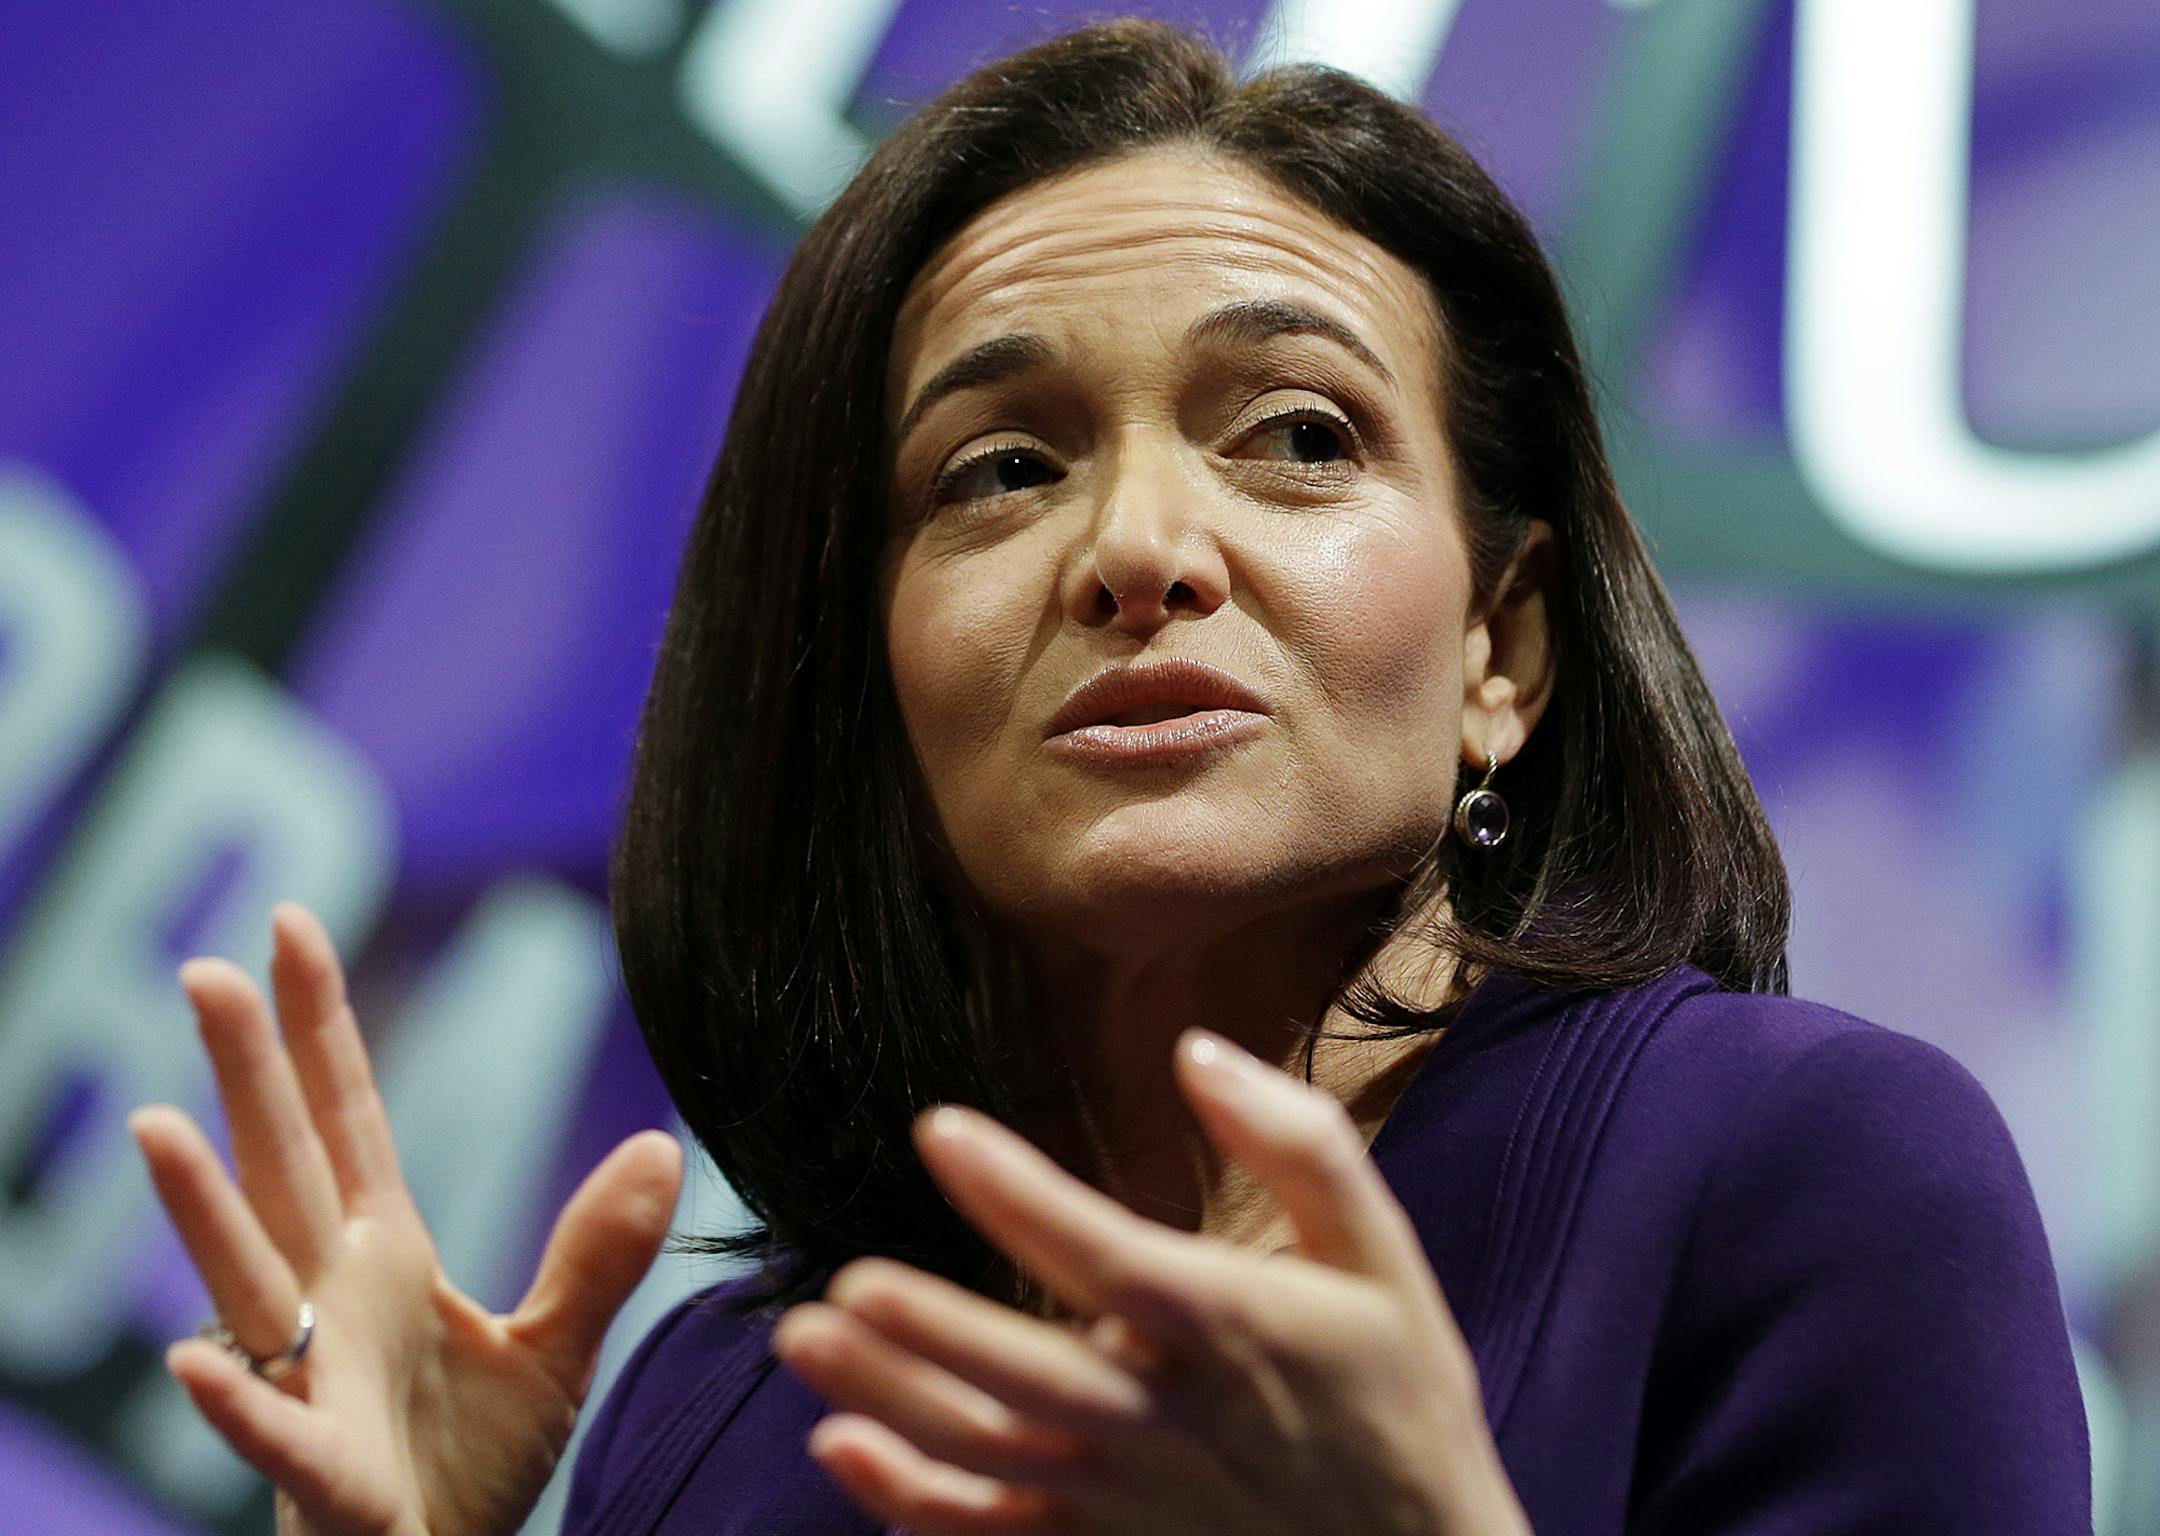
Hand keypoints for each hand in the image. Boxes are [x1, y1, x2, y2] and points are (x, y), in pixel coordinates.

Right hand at [130, 903, 682, 1535]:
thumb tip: (658, 1144)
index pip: (347, 1121)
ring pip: (251, 1282)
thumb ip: (597, 1252)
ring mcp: (314, 1382)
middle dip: (246, 1077)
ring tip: (156, 1127)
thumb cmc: (471, 1469)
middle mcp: (332, 1303)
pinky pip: (275, 1431)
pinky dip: (235, 1398)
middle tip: (203, 972)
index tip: (291, 926)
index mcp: (384, 1258)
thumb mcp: (553, 1348)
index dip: (320, 1028)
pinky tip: (191, 1358)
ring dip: (202, 1212)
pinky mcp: (325, 1474)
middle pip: (283, 1170)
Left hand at [769, 1028, 1533, 1534]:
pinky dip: (909, 1502)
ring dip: (890, 1401)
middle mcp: (1165, 1418)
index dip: (1016, 1193)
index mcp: (1229, 1327)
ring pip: (987, 1450)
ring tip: (804, 1341)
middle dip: (927, 1330)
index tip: (939, 1129)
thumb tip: (1198, 1049)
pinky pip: (989, 1531)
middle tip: (840, 1282)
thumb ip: (1300, 1142)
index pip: (1103, 1252)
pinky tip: (840, 1450)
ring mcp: (1125, 1497)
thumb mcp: (1383, 1257)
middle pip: (1025, 1372)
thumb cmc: (1397, 1397)